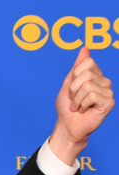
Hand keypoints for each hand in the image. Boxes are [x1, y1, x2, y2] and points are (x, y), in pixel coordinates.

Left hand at [50, 47, 114, 164]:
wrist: (68, 125)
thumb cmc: (67, 107)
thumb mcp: (67, 84)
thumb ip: (76, 67)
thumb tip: (85, 48)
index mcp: (95, 75)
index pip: (87, 62)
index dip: (74, 75)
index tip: (72, 88)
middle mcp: (104, 81)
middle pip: (86, 73)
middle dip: (73, 88)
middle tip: (74, 99)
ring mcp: (108, 91)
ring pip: (88, 85)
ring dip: (77, 99)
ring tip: (78, 106)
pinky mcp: (109, 102)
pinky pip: (92, 96)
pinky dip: (83, 104)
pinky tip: (85, 110)